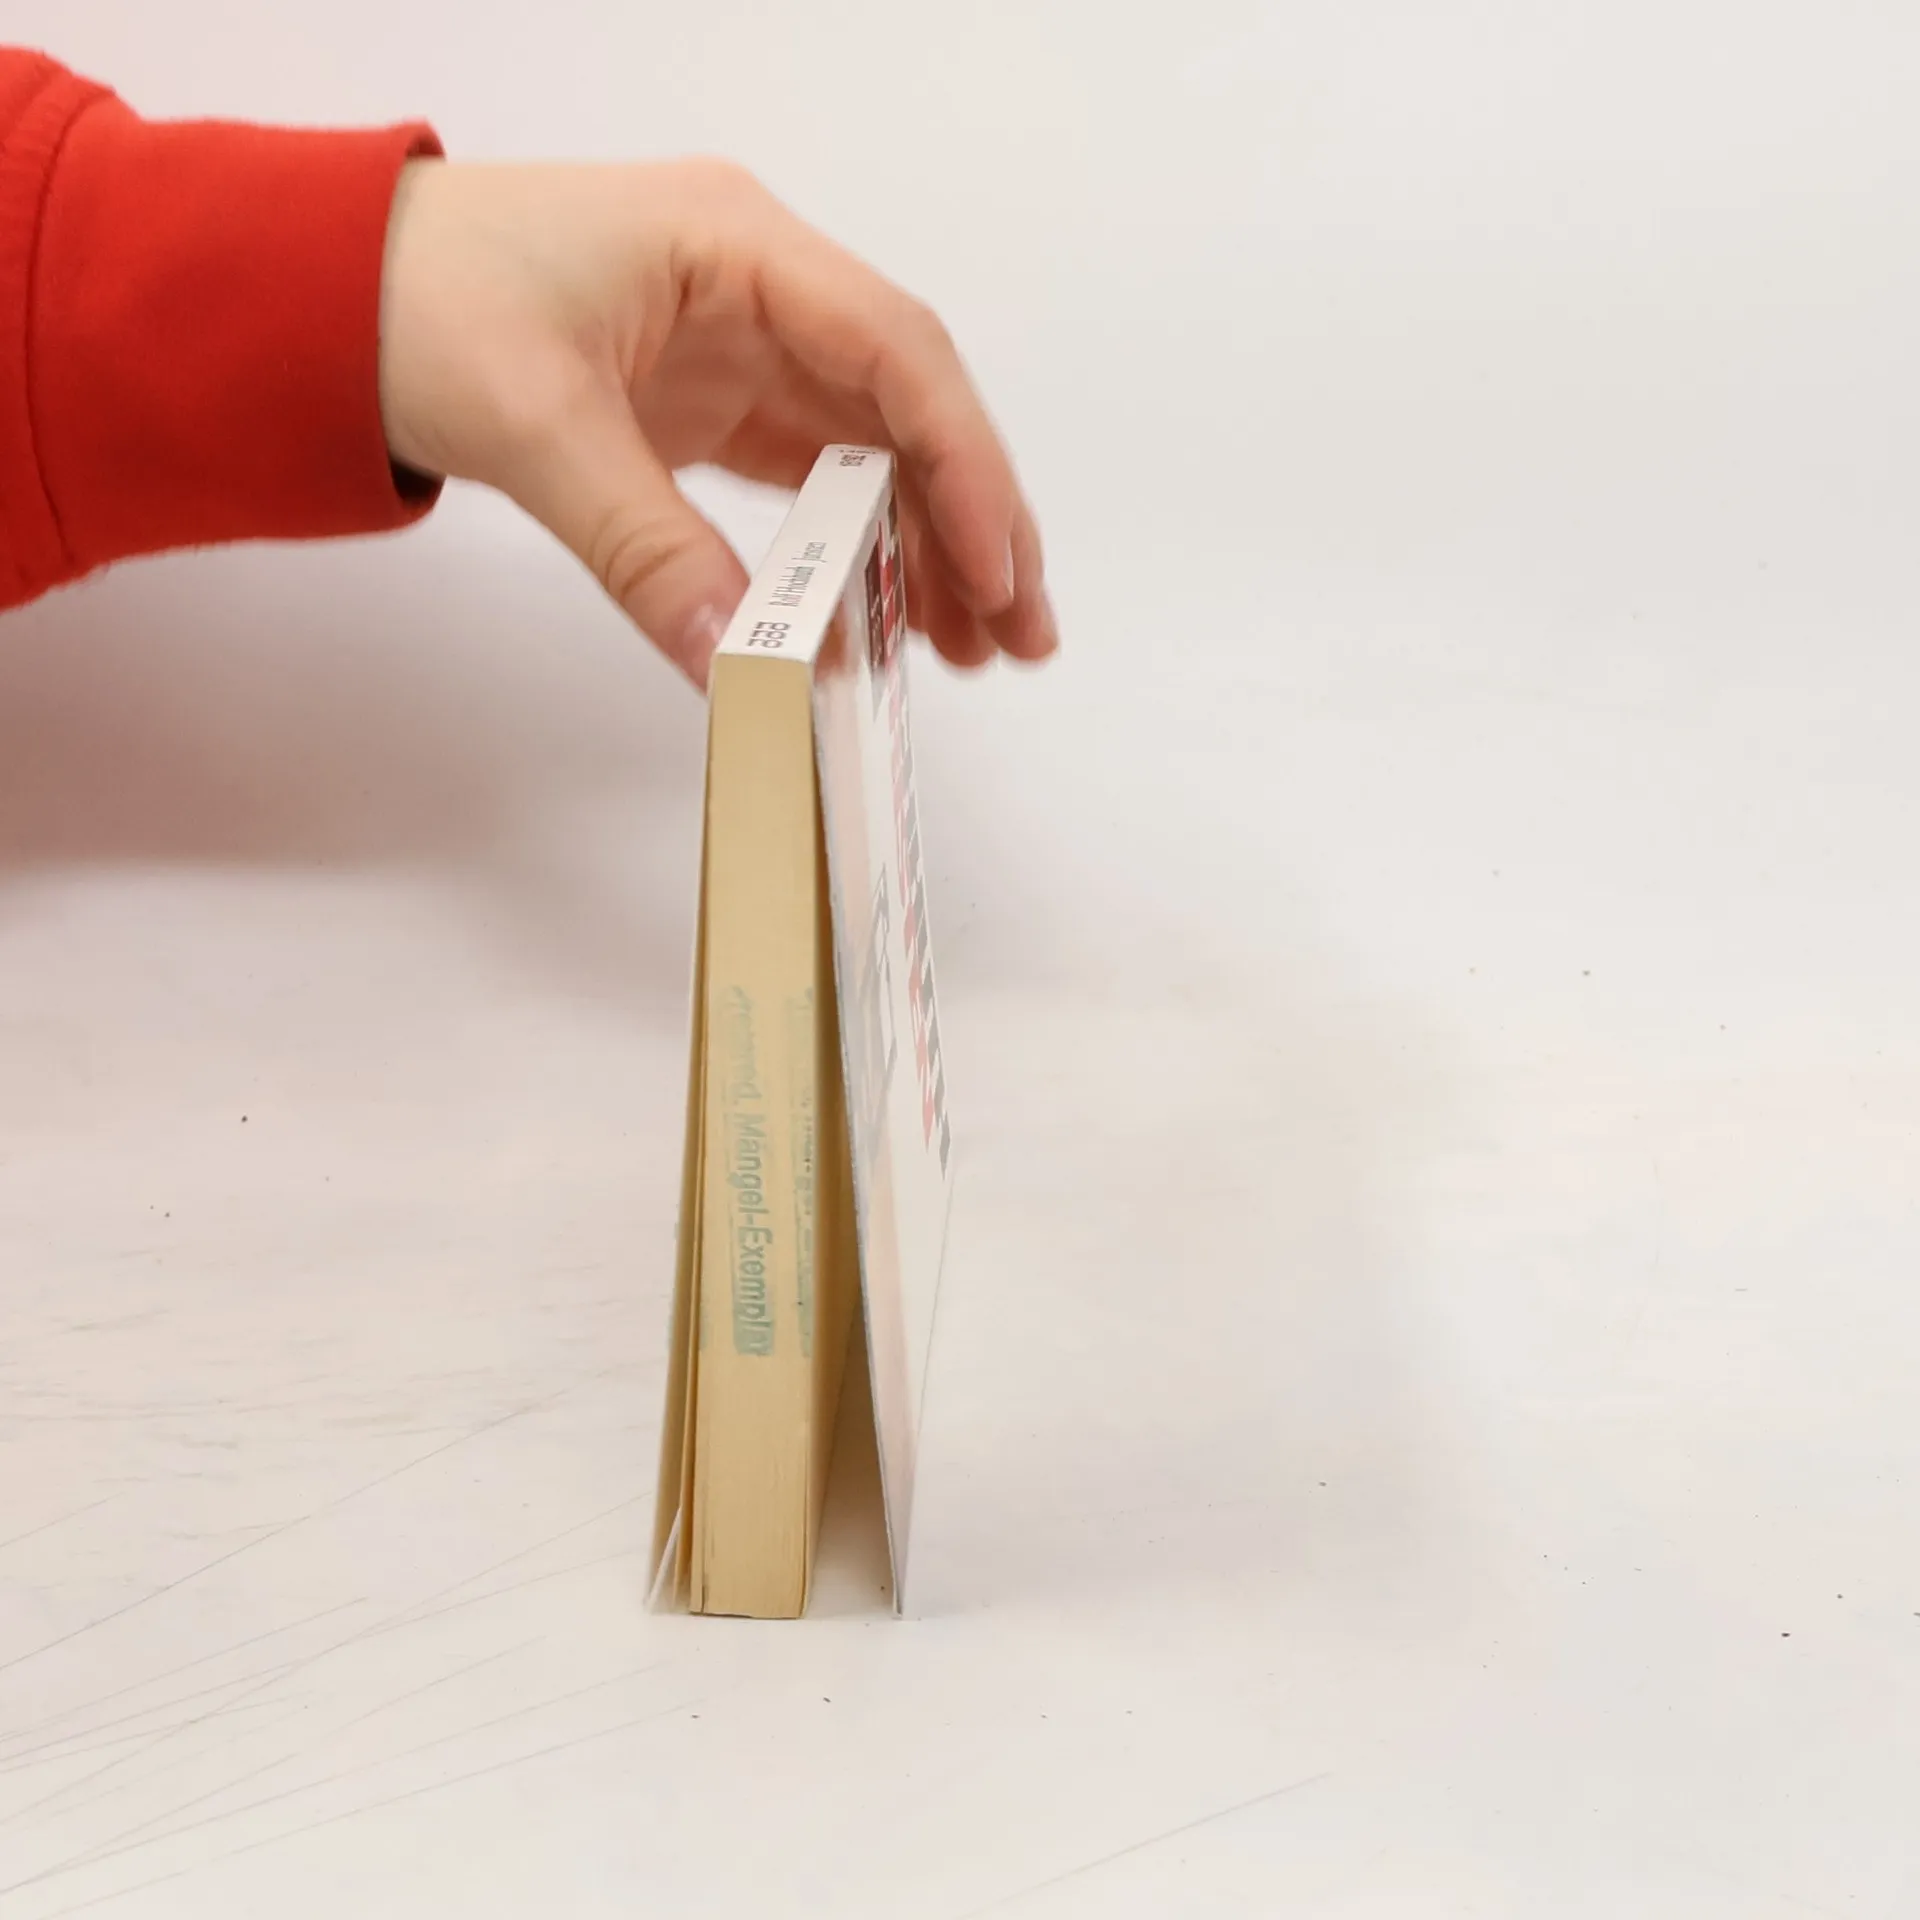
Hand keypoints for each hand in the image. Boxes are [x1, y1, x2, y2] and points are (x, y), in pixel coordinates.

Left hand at [377, 158, 1055, 685]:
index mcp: (735, 246)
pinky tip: (886, 612)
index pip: (896, 354)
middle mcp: (760, 288)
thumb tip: (734, 663)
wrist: (327, 289)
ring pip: (874, 449)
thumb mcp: (534, 422)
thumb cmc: (416, 298)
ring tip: (972, 647)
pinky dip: (855, 546)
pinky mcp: (714, 401)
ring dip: (928, 543)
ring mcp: (743, 345)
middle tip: (1020, 632)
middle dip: (975, 520)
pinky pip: (814, 478)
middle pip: (909, 407)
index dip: (962, 465)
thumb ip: (642, 543)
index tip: (995, 568)